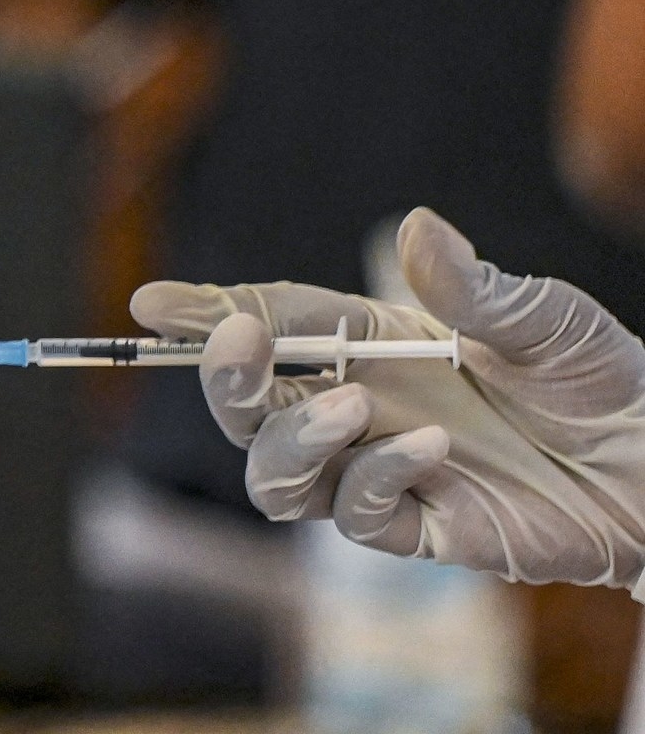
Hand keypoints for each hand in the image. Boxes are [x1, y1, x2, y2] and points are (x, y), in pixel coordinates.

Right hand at [135, 208, 644, 590]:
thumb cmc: (603, 380)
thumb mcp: (545, 320)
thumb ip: (474, 287)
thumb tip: (417, 227)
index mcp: (374, 340)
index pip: (273, 321)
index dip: (208, 313)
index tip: (154, 307)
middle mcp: (360, 404)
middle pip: (249, 403)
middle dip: (224, 377)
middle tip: (237, 344)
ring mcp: (380, 468)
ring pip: (274, 470)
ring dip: (289, 438)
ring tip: (353, 407)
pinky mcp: (416, 528)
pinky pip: (352, 516)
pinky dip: (371, 479)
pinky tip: (431, 452)